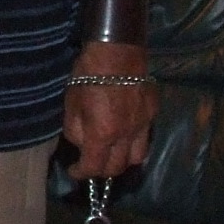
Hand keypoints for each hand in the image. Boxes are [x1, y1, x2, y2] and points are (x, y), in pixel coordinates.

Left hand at [63, 42, 155, 178]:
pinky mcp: (153, 113)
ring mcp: (143, 125)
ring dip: (122, 160)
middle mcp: (126, 135)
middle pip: (117, 168)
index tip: (74, 171)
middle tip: (91, 162)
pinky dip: (134, 142)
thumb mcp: (71, 104)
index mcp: (102, 133)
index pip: (93, 167)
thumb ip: (75, 131)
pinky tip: (125, 132)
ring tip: (112, 153)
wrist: (117, 50)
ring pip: (137, 158)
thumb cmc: (88, 75)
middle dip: (101, 170)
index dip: (81, 173)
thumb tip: (82, 145)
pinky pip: (145, 137)